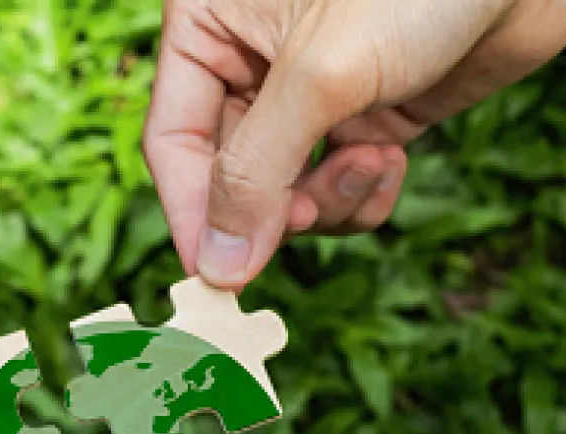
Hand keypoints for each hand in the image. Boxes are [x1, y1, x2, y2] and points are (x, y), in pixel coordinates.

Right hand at [144, 0, 565, 287]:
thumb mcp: (321, 75)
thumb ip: (257, 172)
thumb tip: (217, 266)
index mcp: (212, 26)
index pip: (174, 141)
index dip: (192, 212)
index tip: (216, 274)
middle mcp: (251, 64)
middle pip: (229, 178)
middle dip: (274, 209)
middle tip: (308, 217)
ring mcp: (309, 97)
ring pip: (286, 195)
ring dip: (327, 202)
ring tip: (371, 164)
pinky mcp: (361, 118)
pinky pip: (337, 190)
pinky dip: (362, 196)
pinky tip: (391, 161)